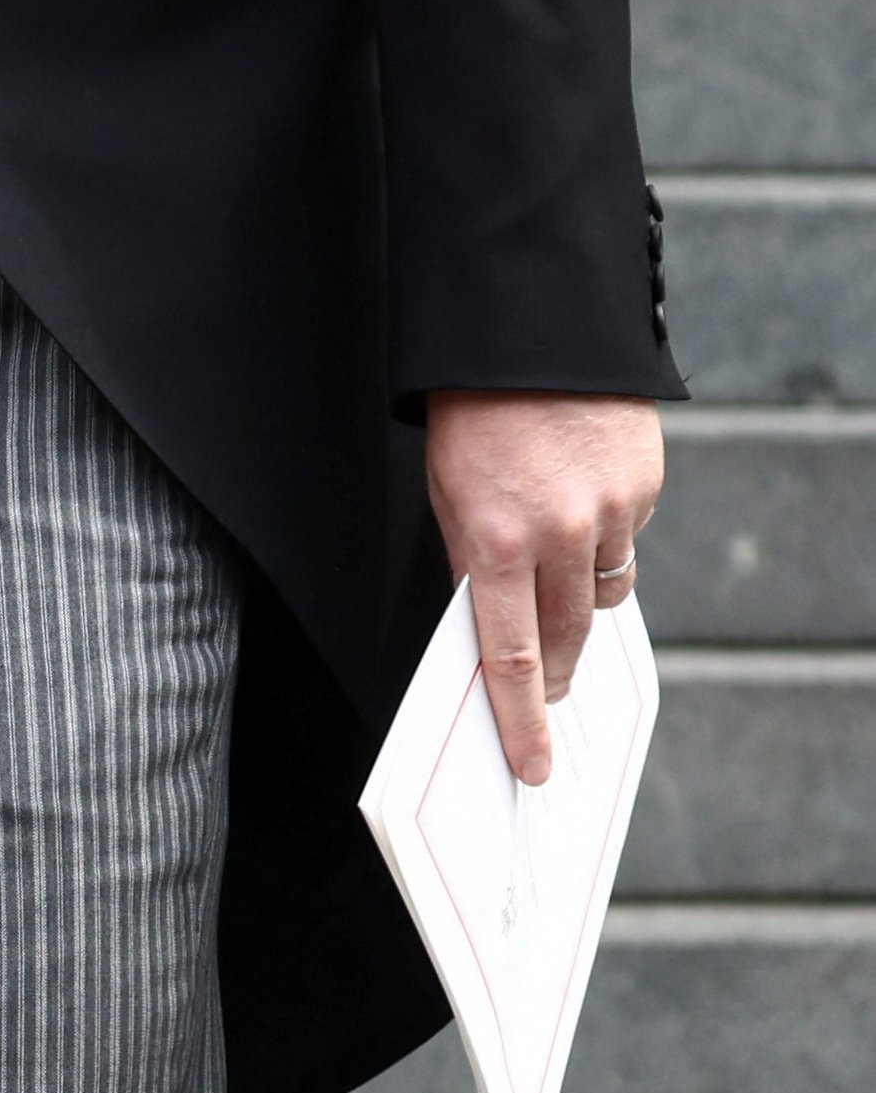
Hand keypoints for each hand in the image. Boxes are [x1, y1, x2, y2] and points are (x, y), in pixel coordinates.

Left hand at [424, 387, 665, 786]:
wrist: (530, 329)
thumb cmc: (472, 414)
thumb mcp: (448, 493)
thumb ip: (470, 563)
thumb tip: (492, 628)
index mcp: (495, 542)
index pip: (512, 657)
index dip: (522, 718)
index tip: (533, 763)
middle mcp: (559, 533)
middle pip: (567, 639)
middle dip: (558, 675)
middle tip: (550, 693)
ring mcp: (611, 510)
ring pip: (604, 594)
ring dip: (580, 604)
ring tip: (554, 580)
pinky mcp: (645, 485)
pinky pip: (626, 539)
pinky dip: (604, 539)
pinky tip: (580, 501)